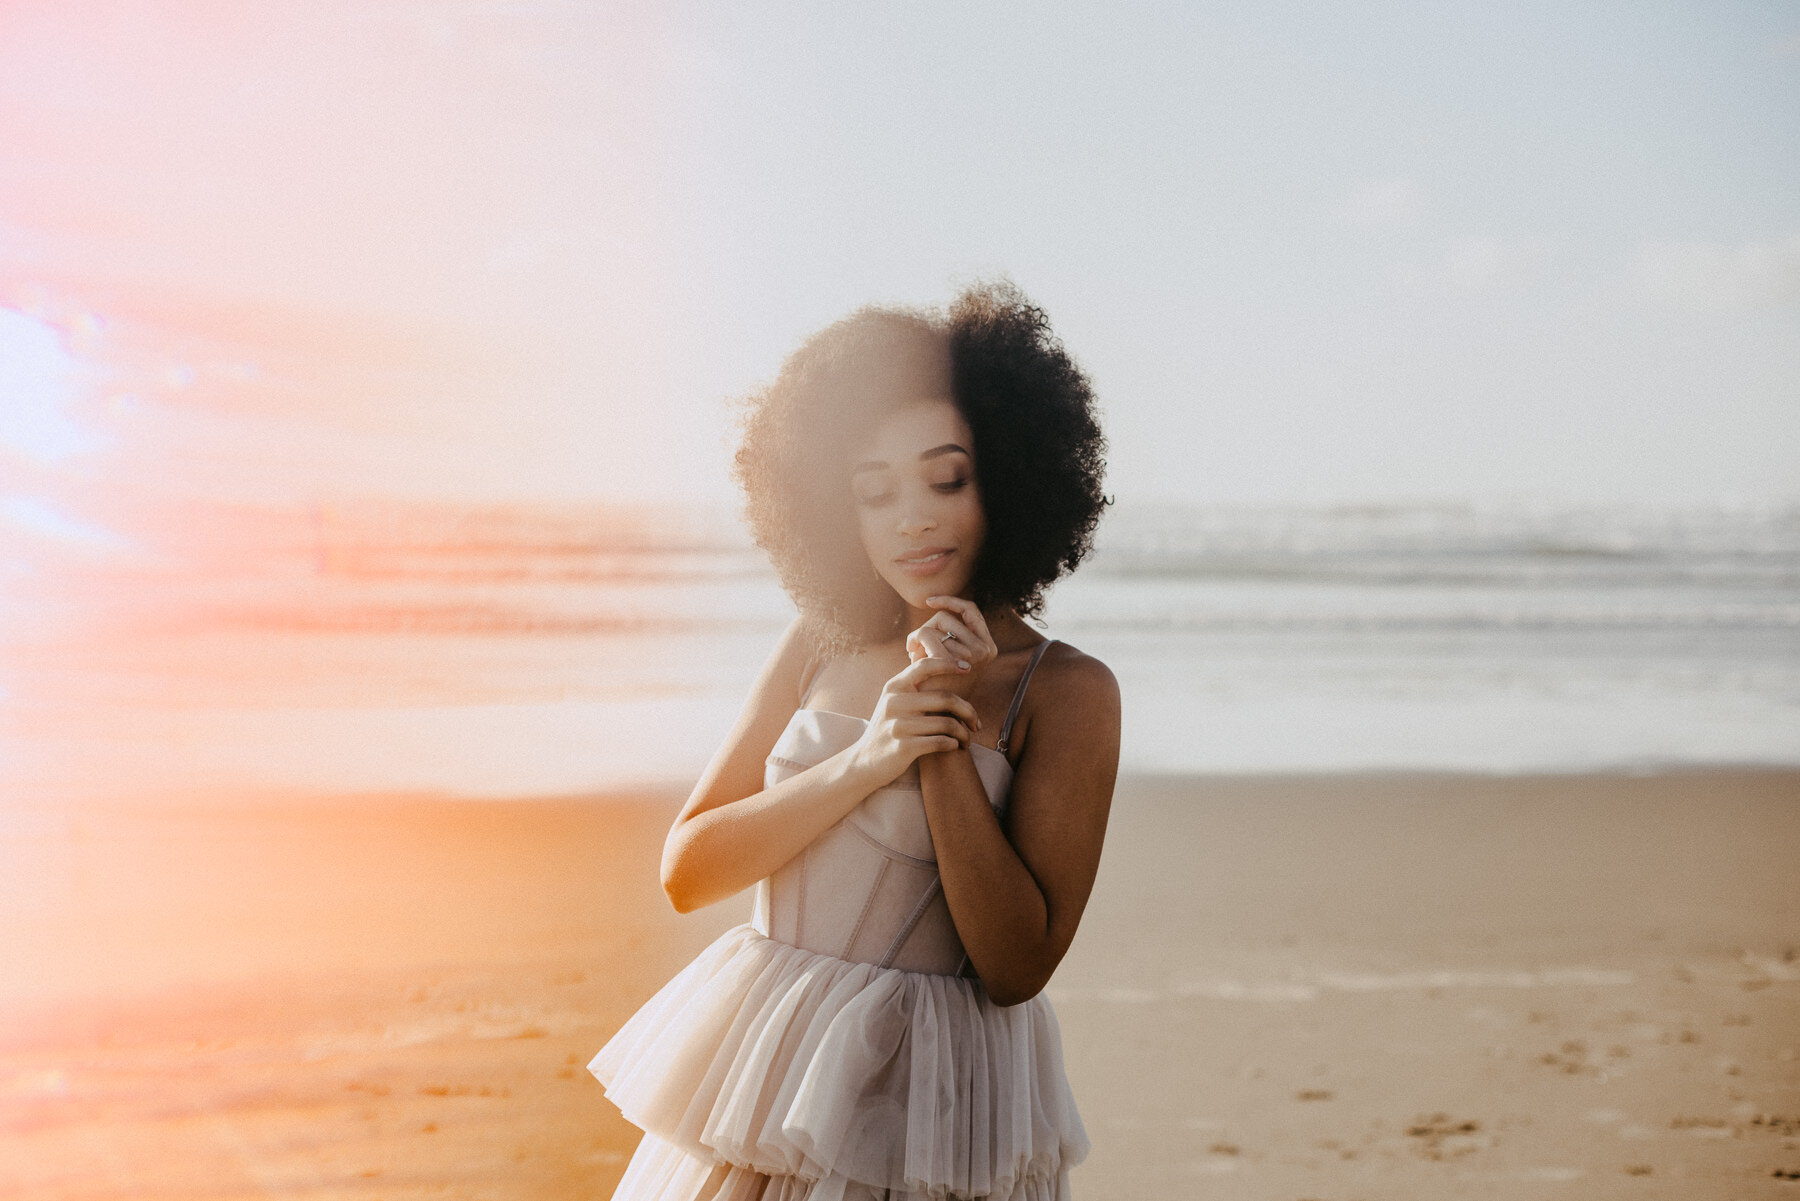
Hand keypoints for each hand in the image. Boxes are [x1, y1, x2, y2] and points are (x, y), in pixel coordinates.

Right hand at [848, 655, 983, 785]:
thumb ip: (913, 687)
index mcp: (894, 687)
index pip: (925, 666)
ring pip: (947, 724)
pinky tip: (953, 747)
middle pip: (945, 698)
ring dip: (963, 734)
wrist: (865, 762)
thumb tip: (948, 666)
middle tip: (976, 723)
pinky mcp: (903, 747)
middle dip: (968, 711)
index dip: (949, 664)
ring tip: (966, 740)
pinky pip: (940, 742)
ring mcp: (898, 725)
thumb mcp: (893, 702)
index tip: (968, 669)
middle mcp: (894, 702)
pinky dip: (953, 745)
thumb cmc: (889, 729)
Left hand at [906, 596, 998, 698]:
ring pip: (936, 624)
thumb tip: (936, 602)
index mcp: (988, 646)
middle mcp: (986, 649)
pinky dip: (915, 642)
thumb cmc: (935, 685)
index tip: (929, 601)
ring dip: (920, 637)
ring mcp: (974, 654)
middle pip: (949, 616)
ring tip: (915, 656)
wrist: (932, 715)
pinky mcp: (956, 659)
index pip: (971, 610)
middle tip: (915, 646)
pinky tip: (911, 657)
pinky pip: (927, 634)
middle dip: (928, 626)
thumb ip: (948, 633)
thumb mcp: (946, 656)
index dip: (950, 601)